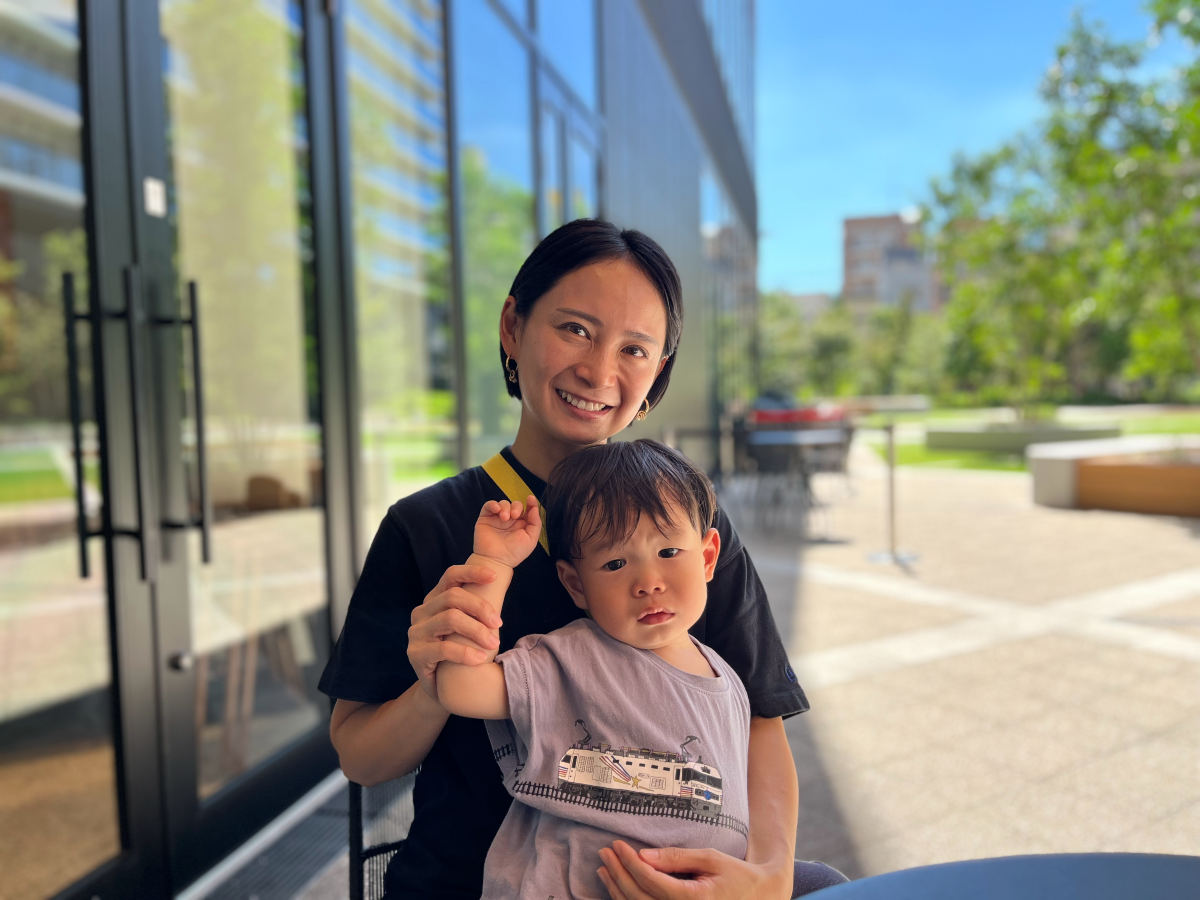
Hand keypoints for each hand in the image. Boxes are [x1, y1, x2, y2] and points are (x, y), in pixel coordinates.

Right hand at [408, 563, 503, 698]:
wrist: (442, 688)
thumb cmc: (459, 652)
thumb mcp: (466, 627)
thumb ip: (474, 609)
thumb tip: (500, 586)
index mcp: (434, 600)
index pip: (450, 576)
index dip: (472, 573)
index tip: (494, 576)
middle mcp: (422, 612)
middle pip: (453, 597)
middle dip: (480, 607)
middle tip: (499, 623)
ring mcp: (416, 632)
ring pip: (450, 619)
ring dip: (477, 631)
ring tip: (494, 644)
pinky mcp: (415, 654)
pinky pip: (444, 649)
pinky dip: (465, 653)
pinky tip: (480, 659)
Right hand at [473, 496, 541, 568]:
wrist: (496, 561)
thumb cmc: (514, 553)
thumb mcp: (531, 539)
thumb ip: (535, 523)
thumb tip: (535, 508)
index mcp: (522, 524)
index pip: (527, 510)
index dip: (530, 503)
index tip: (531, 498)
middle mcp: (510, 520)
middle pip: (515, 504)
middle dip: (516, 507)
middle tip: (514, 516)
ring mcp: (497, 518)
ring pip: (503, 503)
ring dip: (505, 507)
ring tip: (504, 518)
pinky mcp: (486, 518)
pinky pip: (489, 505)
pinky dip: (493, 504)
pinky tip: (496, 510)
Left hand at [597, 841, 789, 899]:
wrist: (758, 898)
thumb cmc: (737, 876)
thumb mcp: (711, 859)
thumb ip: (676, 858)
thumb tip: (643, 855)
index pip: (650, 881)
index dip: (630, 862)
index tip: (617, 845)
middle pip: (639, 898)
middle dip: (618, 873)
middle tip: (605, 853)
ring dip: (617, 889)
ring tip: (605, 869)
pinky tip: (618, 887)